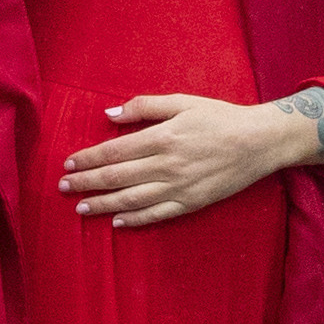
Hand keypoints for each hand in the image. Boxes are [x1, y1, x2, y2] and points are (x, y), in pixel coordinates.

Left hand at [63, 91, 310, 229]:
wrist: (260, 142)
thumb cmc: (220, 117)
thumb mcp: (183, 102)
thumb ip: (144, 106)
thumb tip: (109, 114)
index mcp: (163, 137)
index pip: (115, 151)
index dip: (88, 159)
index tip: (69, 164)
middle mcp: (167, 165)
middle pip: (117, 177)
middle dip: (87, 183)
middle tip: (63, 188)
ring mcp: (179, 188)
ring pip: (132, 200)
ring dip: (103, 205)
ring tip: (81, 208)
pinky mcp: (191, 203)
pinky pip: (157, 215)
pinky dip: (135, 220)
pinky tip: (117, 222)